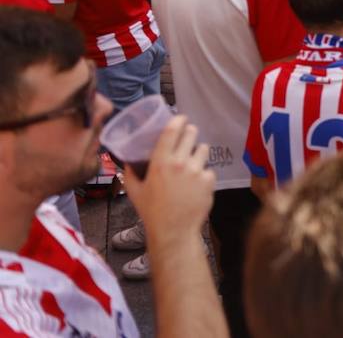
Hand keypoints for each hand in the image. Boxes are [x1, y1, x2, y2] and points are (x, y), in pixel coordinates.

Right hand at [123, 116, 214, 245]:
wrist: (174, 231)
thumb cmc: (151, 211)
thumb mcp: (134, 191)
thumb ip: (130, 173)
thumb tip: (127, 161)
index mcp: (160, 162)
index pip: (172, 131)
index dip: (178, 120)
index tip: (181, 118)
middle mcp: (180, 163)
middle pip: (192, 133)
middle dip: (190, 133)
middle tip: (187, 138)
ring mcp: (197, 171)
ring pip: (203, 149)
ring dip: (198, 153)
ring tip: (192, 164)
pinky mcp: (209, 180)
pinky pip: (209, 169)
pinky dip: (204, 174)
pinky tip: (196, 184)